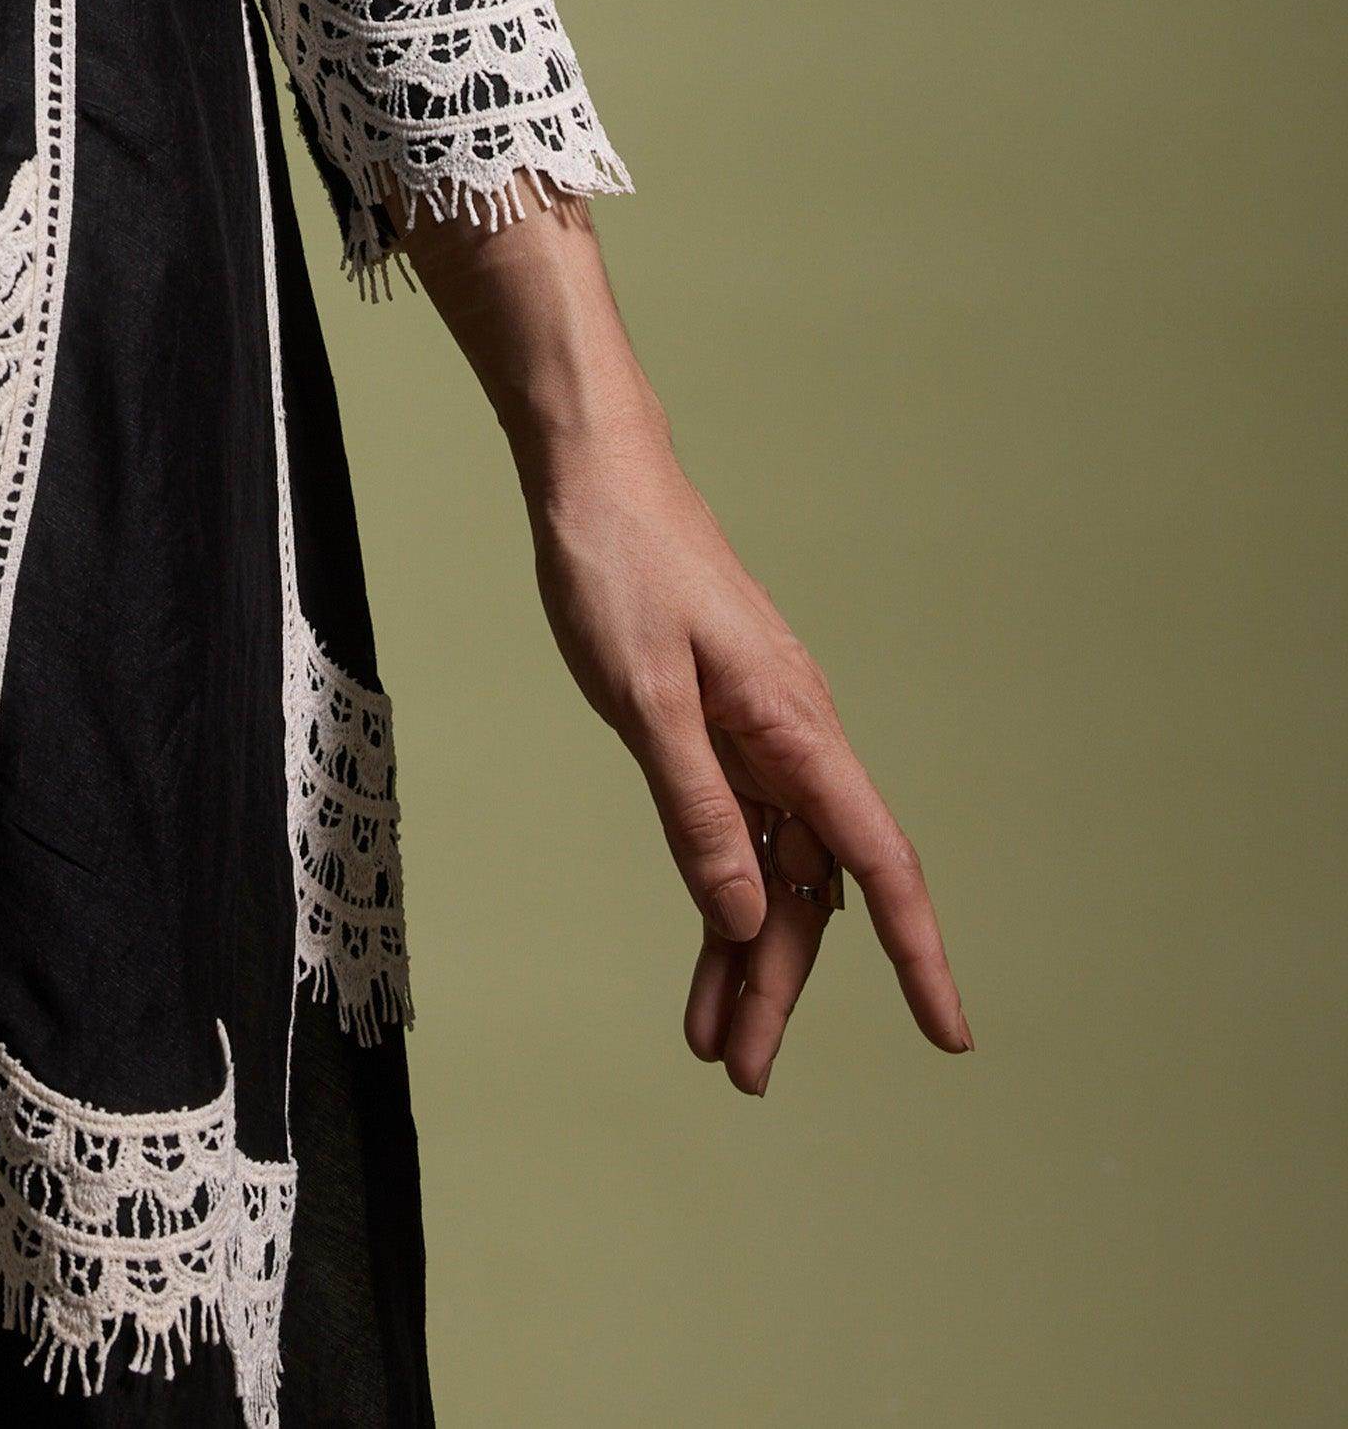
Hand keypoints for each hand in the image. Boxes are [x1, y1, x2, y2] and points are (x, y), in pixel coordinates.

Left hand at [526, 394, 969, 1092]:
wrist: (593, 474)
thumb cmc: (619, 564)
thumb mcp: (644, 696)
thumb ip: (695, 807)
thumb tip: (750, 916)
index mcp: (796, 728)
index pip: (879, 862)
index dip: (919, 954)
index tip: (952, 1036)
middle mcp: (793, 738)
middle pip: (813, 888)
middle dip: (785, 985)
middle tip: (742, 1072)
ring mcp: (756, 734)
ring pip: (772, 869)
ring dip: (747, 954)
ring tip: (713, 1044)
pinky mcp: (714, 726)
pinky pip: (732, 831)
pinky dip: (717, 895)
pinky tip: (704, 953)